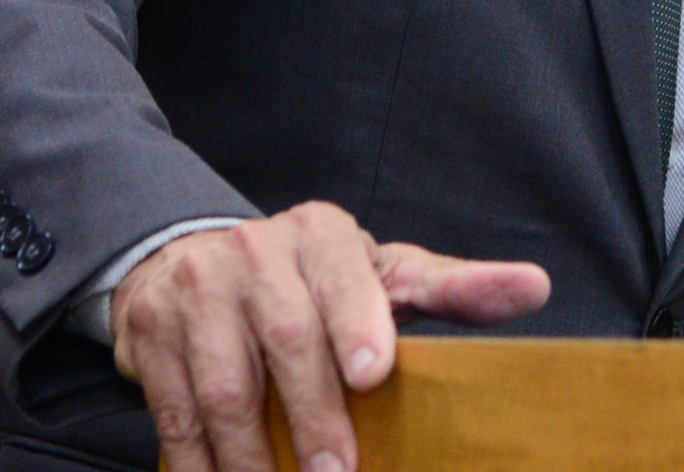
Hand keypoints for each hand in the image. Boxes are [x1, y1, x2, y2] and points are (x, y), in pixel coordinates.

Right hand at [111, 201, 550, 471]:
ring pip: (225, 386)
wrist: (191, 259)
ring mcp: (196, 292)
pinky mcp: (149, 334)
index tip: (374, 373)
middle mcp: (254, 252)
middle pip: (286, 338)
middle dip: (315, 415)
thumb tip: (534, 286)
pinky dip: (201, 464)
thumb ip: (452, 288)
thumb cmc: (310, 280)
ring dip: (256, 455)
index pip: (343, 276)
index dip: (358, 323)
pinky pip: (175, 412)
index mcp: (319, 234)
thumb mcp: (380, 272)